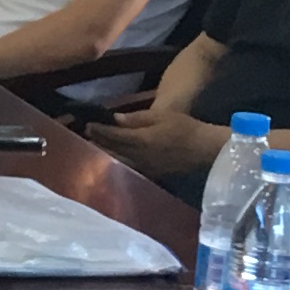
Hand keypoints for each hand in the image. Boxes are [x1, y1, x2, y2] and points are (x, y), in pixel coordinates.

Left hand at [99, 90, 218, 176]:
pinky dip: (118, 161)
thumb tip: (116, 118)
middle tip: (86, 134)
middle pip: (112, 149)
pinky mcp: (150, 173)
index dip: (99, 130)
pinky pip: (128, 167)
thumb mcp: (161, 116)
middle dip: (98, 142)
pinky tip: (113, 157)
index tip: (88, 124)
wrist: (203, 149)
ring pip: (118, 160)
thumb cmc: (184, 128)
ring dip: (105, 152)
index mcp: (141, 140)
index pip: (113, 135)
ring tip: (95, 145)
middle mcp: (138, 156)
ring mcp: (144, 167)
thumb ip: (137, 118)